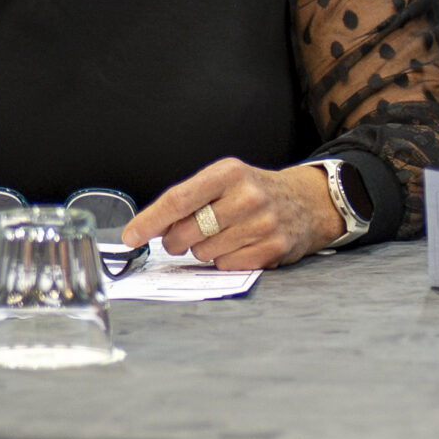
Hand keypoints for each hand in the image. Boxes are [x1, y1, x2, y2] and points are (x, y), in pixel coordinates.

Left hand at [123, 158, 345, 270]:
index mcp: (229, 173)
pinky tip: (239, 246)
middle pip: (187, 232)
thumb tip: (145, 229)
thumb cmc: (255, 192)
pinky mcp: (272, 249)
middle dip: (177, 240)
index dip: (150, 221)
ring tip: (223, 235)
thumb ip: (187, 200)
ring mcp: (262, 224)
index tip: (131, 236)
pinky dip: (224, 260)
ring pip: (204, 253)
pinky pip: (226, 266)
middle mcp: (247, 196)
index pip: (179, 199)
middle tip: (187, 235)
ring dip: (204, 250)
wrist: (308, 202)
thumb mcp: (224, 181)